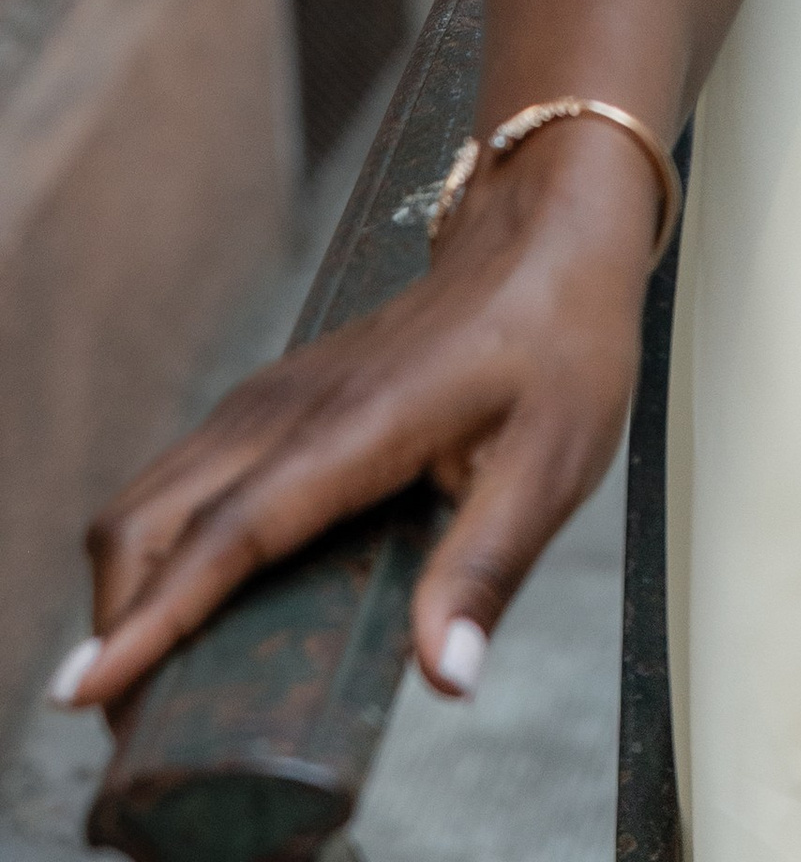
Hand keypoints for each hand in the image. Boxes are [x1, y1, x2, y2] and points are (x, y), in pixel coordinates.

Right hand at [66, 117, 659, 716]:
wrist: (546, 229)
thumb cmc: (560, 337)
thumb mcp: (554, 459)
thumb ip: (488, 569)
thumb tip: (446, 677)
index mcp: (356, 426)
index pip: (231, 532)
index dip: (156, 618)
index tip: (87, 687)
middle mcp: (290, 409)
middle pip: (150, 521)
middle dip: (123, 625)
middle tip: (143, 725)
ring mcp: (272, 399)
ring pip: (150, 498)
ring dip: (129, 589)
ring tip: (152, 687)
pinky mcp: (274, 403)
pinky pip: (181, 481)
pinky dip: (156, 550)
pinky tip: (186, 606)